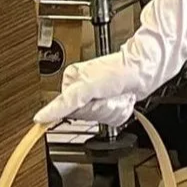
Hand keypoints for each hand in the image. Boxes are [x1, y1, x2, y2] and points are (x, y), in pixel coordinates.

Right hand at [37, 44, 156, 132]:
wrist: (145, 69)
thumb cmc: (118, 70)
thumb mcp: (87, 87)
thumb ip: (65, 103)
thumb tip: (41, 117)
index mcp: (70, 80)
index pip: (65, 108)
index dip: (81, 109)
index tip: (90, 103)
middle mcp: (82, 88)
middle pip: (83, 114)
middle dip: (98, 109)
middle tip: (106, 96)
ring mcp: (97, 96)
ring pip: (97, 117)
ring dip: (109, 110)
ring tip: (115, 96)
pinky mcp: (110, 102)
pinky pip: (109, 117)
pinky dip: (118, 111)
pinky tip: (122, 100)